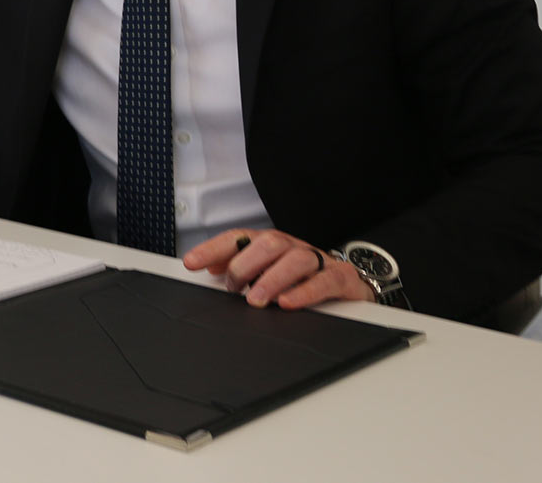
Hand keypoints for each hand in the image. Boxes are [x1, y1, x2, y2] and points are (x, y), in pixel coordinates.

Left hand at [183, 228, 375, 309]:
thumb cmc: (303, 279)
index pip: (239, 239)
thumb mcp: (267, 273)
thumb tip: (211, 269)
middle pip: (269, 243)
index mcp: (272, 245)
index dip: (213, 249)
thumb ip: (240, 270)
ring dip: (272, 278)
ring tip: (257, 299)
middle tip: (234, 287)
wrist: (350, 287)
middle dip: (246, 264)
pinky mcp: (342, 279)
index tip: (191, 263)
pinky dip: (304, 292)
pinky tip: (288, 303)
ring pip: (296, 258)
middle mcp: (294, 247)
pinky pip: (325, 281)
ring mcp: (320, 261)